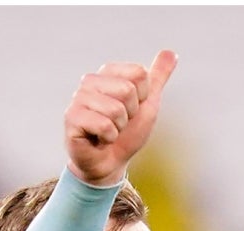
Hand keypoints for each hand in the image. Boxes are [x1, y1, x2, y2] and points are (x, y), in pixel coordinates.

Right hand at [65, 51, 177, 187]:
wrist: (109, 164)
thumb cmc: (127, 134)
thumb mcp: (148, 104)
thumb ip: (157, 78)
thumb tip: (171, 52)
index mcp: (108, 73)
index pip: (139, 74)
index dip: (142, 99)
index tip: (131, 111)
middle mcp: (91, 81)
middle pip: (128, 90)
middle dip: (130, 115)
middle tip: (119, 124)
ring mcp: (79, 98)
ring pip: (117, 110)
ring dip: (118, 129)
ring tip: (108, 133)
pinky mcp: (72, 118)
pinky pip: (105, 126)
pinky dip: (108, 139)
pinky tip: (98, 140)